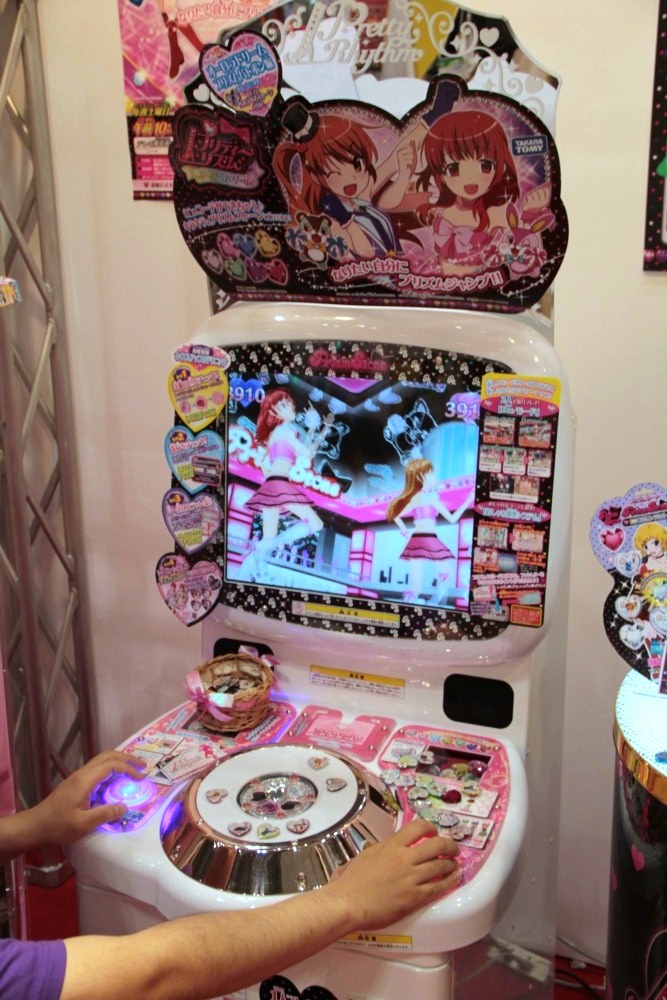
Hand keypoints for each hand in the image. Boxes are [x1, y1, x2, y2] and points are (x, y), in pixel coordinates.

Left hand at [32, 750, 146, 846]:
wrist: (35, 826)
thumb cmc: (58, 826)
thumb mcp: (83, 824)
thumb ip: (105, 814)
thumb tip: (125, 806)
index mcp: (85, 780)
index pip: (111, 765)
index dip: (129, 768)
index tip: (141, 778)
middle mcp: (82, 774)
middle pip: (107, 756)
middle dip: (127, 758)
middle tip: (143, 766)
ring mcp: (78, 777)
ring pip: (101, 761)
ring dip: (119, 762)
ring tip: (133, 770)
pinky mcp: (76, 783)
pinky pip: (97, 770)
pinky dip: (111, 770)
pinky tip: (116, 781)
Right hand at [325, 819, 459, 930]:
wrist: (348, 903)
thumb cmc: (352, 881)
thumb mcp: (367, 855)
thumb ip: (384, 848)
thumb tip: (393, 846)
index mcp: (392, 845)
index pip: (418, 827)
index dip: (431, 828)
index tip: (434, 833)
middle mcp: (404, 858)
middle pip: (436, 845)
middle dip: (449, 845)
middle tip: (452, 849)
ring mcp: (410, 877)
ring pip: (440, 866)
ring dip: (451, 864)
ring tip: (454, 865)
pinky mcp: (414, 897)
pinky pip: (438, 887)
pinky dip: (450, 881)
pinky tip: (454, 879)